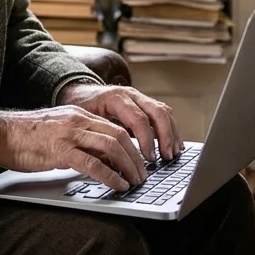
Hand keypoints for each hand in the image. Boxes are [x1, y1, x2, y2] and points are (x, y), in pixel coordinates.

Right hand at [0, 106, 148, 191]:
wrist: (0, 134)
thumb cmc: (26, 137)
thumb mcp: (59, 132)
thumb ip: (81, 140)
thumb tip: (103, 158)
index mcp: (79, 115)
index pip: (115, 127)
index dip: (132, 145)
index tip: (140, 162)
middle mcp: (77, 121)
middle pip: (119, 135)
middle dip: (136, 157)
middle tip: (143, 174)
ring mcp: (69, 134)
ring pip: (111, 146)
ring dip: (128, 166)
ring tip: (134, 181)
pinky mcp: (60, 151)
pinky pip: (92, 163)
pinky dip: (110, 176)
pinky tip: (117, 185)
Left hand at [57, 82, 183, 163]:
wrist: (80, 92)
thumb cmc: (81, 108)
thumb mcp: (85, 121)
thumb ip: (101, 137)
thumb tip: (112, 162)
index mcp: (115, 98)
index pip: (138, 118)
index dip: (146, 139)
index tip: (149, 158)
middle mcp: (131, 95)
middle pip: (157, 112)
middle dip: (165, 136)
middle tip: (166, 156)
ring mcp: (139, 97)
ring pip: (164, 111)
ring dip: (172, 133)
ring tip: (173, 153)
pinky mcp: (144, 103)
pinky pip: (163, 113)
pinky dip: (171, 128)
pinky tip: (174, 144)